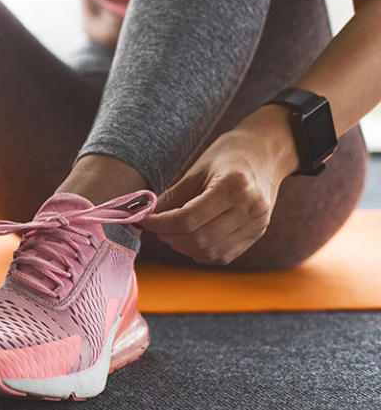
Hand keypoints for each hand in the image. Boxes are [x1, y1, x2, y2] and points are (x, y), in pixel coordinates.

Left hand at [139, 129, 286, 265]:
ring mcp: (257, 225)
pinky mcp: (257, 234)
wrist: (267, 153)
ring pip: (210, 252)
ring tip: (171, 231)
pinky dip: (200, 252)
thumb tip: (145, 215)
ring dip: (183, 246)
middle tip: (155, 226)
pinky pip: (223, 256)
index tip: (143, 220)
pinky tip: (190, 239)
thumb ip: (172, 196)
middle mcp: (250, 209)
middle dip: (169, 236)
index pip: (188, 218)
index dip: (160, 224)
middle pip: (199, 239)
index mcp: (234, 186)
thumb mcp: (197, 169)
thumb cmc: (229, 155)